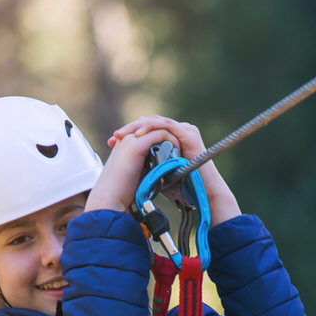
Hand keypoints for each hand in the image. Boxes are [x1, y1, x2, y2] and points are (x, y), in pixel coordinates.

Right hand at [83, 125, 185, 216]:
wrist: (109, 198)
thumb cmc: (119, 193)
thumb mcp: (133, 176)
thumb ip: (143, 170)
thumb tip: (157, 174)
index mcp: (124, 145)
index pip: (145, 132)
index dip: (160, 138)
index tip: (172, 149)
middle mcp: (126, 139)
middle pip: (151, 127)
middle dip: (166, 134)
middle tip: (178, 145)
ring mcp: (131, 140)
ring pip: (156, 128)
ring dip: (170, 136)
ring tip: (180, 147)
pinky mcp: (137, 145)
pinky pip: (160, 134)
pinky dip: (171, 140)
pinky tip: (178, 150)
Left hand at [105, 115, 242, 224]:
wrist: (203, 194)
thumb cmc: (183, 186)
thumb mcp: (158, 172)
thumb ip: (146, 164)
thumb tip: (125, 165)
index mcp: (172, 137)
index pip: (147, 129)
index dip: (129, 133)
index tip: (112, 142)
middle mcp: (179, 131)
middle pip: (149, 122)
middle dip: (129, 128)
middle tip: (114, 136)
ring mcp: (185, 130)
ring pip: (156, 121)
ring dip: (137, 126)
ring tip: (123, 135)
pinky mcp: (189, 133)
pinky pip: (166, 125)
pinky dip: (151, 128)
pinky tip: (139, 135)